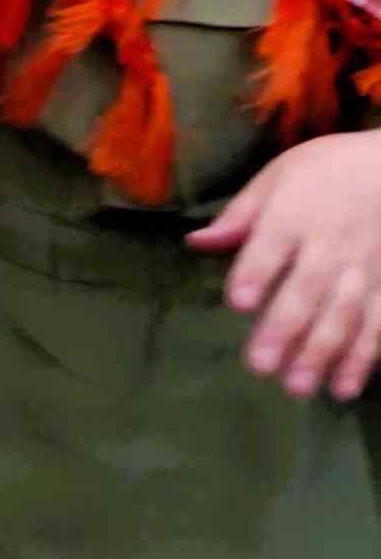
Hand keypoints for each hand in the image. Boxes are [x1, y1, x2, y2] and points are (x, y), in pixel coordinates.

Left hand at [187, 134, 380, 400]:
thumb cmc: (327, 170)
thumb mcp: (278, 176)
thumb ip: (240, 215)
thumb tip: (196, 242)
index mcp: (293, 214)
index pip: (271, 247)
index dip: (255, 274)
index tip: (238, 303)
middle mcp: (329, 245)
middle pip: (307, 290)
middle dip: (284, 329)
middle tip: (260, 367)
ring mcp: (364, 269)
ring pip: (343, 315)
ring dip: (321, 353)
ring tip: (296, 387)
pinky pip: (378, 325)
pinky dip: (363, 359)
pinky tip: (344, 388)